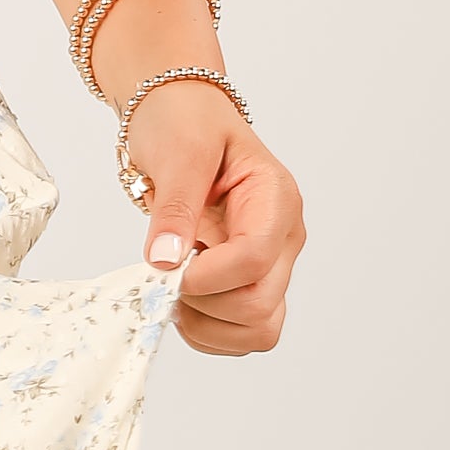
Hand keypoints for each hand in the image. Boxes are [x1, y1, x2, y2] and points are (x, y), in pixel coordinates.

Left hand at [127, 80, 305, 358]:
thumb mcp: (177, 152)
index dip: (206, 276)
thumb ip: (175, 208)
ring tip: (172, 286)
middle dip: (203, 304)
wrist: (180, 116)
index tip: (166, 264)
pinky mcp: (251, 285)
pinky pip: (240, 333)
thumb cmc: (184, 123)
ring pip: (258, 330)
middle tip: (165, 275)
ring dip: (205, 325)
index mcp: (276, 200)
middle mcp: (283, 239)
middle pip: (261, 307)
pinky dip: (205, 330)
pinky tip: (182, 296)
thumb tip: (166, 261)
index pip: (255, 260)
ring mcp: (271, 266)